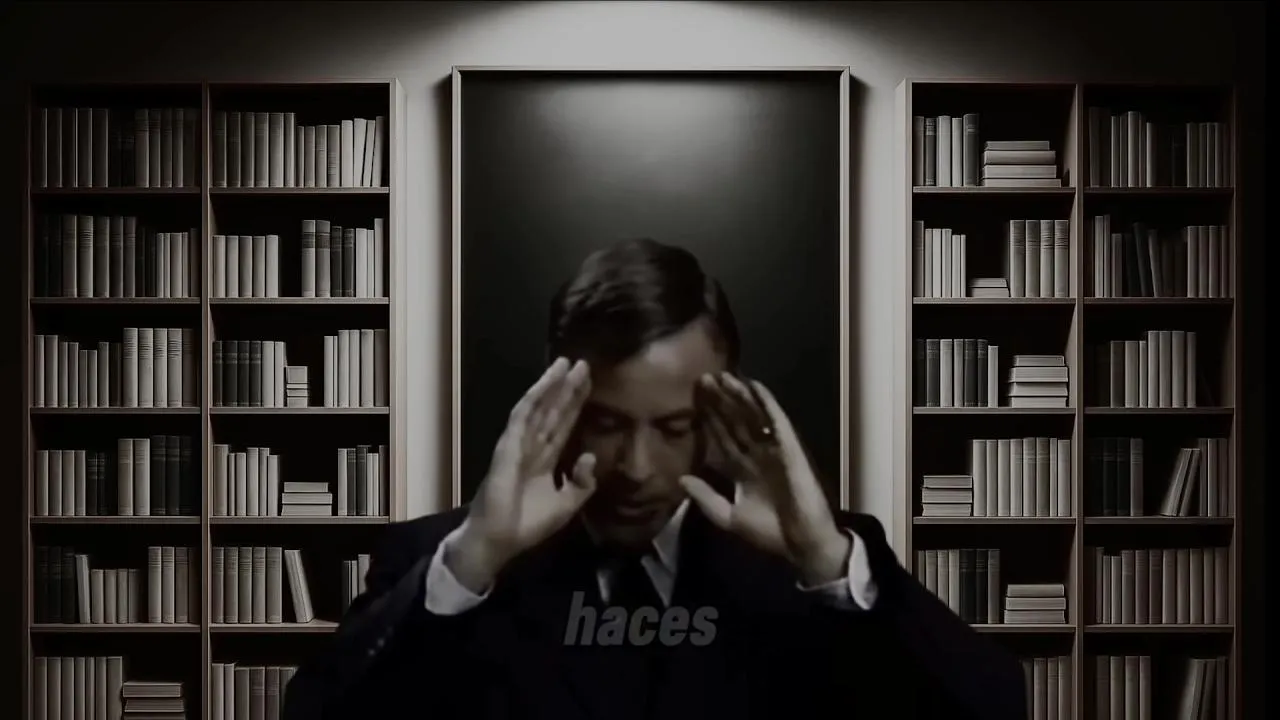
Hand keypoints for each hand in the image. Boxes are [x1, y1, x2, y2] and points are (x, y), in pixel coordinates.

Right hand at [451, 357, 597, 591]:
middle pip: (554, 411)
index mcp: (544, 459)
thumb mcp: (566, 505)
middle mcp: (532, 447)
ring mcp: (518, 444)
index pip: (563, 425)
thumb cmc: (528, 524)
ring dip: (552, 386)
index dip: (575, 405)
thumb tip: (591, 456)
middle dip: (568, 389)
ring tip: (567, 364)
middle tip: (584, 364)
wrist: (500, 540)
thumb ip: (581, 483)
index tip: (588, 384)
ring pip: (539, 408)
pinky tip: (546, 383)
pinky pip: (522, 417)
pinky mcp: (507, 446)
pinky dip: (534, 398)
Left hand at [680, 373, 850, 585]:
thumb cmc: (769, 532)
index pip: (721, 438)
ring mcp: (773, 449)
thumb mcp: (728, 516)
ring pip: (752, 416)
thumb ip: (706, 497)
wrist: (801, 542)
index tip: (693, 402)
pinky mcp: (789, 448)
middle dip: (720, 402)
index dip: (708, 420)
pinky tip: (754, 386)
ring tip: (723, 376)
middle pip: (734, 421)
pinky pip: (776, 421)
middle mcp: (755, 454)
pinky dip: (766, 403)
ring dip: (739, 396)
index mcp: (741, 469)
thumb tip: (680, 479)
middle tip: (703, 379)